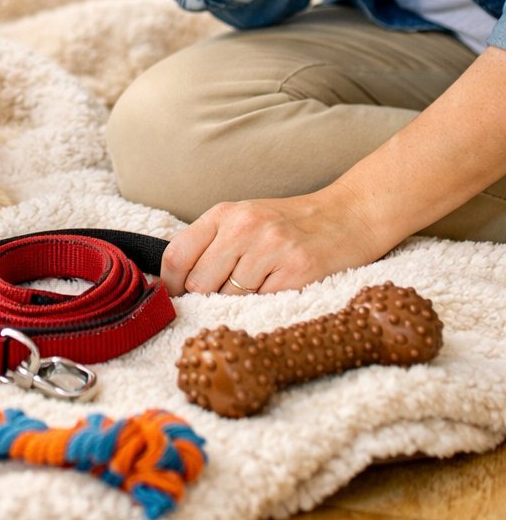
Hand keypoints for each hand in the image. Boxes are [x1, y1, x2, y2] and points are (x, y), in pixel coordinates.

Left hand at [158, 187, 389, 296]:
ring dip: (238, 303)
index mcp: (224, 213)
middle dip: (206, 298)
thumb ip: (210, 243)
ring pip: (230, 299)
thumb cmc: (290, 223)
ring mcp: (271, 248)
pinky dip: (265, 305)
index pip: (176, 254)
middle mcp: (244, 227)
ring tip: (257, 287)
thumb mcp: (244, 218)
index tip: (176, 298)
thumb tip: (174, 279)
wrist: (348, 215)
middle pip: (199, 283)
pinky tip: (278, 289)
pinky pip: (262, 304)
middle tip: (222, 298)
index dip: (170, 284)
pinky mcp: (297, 271)